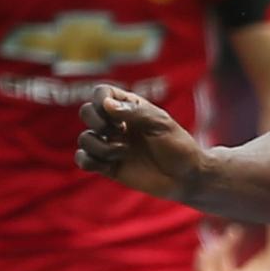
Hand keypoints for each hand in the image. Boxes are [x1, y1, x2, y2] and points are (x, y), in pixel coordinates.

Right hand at [76, 85, 205, 200]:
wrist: (186, 177)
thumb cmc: (178, 146)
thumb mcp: (161, 124)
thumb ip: (134, 113)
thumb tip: (106, 104)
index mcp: (130, 107)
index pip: (102, 93)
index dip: (101, 100)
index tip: (119, 116)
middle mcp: (117, 124)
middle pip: (86, 112)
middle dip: (97, 122)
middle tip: (119, 132)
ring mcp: (112, 145)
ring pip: (85, 139)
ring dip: (99, 146)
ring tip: (124, 153)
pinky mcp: (109, 167)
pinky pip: (83, 160)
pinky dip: (89, 162)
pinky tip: (110, 164)